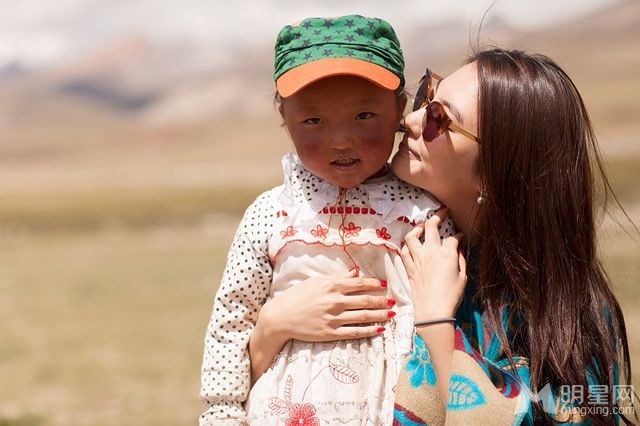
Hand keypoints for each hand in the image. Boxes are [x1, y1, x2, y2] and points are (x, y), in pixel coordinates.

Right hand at [257, 268, 392, 342]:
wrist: (280, 317)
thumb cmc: (297, 297)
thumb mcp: (316, 282)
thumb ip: (338, 278)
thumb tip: (355, 272)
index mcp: (331, 286)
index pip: (359, 284)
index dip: (375, 285)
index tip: (385, 285)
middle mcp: (334, 301)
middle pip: (365, 300)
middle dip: (381, 300)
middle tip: (393, 301)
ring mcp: (333, 318)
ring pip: (363, 316)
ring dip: (380, 315)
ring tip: (391, 314)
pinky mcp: (330, 333)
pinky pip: (354, 332)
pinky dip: (369, 330)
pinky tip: (379, 329)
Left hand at [400, 208, 466, 319]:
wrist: (433, 310)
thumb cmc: (451, 296)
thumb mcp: (463, 277)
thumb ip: (461, 260)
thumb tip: (459, 250)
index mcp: (446, 254)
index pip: (453, 237)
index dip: (458, 235)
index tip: (461, 237)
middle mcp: (430, 252)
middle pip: (431, 227)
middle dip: (437, 216)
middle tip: (441, 213)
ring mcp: (417, 259)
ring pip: (412, 236)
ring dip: (417, 228)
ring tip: (422, 226)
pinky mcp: (409, 267)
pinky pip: (405, 251)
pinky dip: (407, 245)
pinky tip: (411, 244)